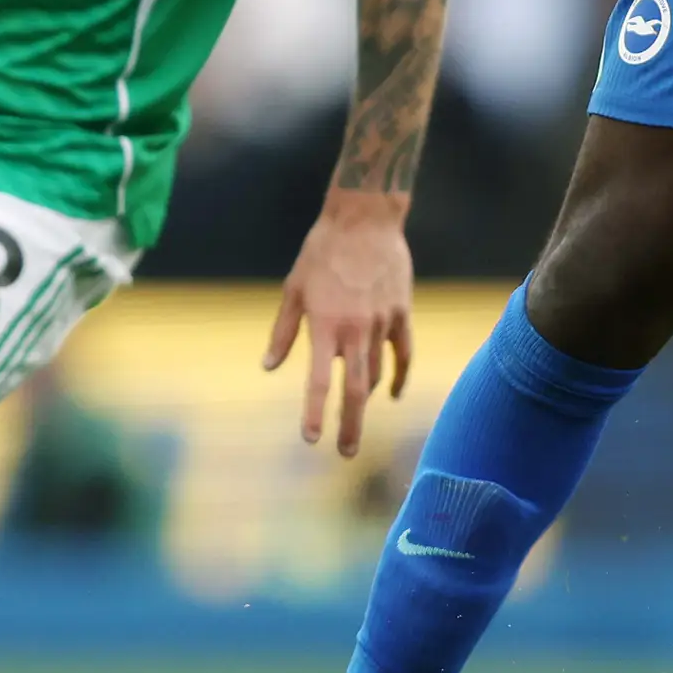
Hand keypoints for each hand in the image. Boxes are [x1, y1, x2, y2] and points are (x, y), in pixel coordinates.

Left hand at [266, 189, 416, 456]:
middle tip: (345, 454)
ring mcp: (382, 323)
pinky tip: (393, 393)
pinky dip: (399, 376)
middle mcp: (354, 330)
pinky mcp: (401, 312)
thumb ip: (283, 331)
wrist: (365, 218)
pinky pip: (403, 353)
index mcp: (324, 325)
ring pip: (377, 374)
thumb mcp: (294, 288)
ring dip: (365, 399)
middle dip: (350, 426)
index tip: (311, 439)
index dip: (314, 413)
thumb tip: (269, 366)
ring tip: (354, 414)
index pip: (319, 381)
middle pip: (356, 391)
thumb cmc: (322, 251)